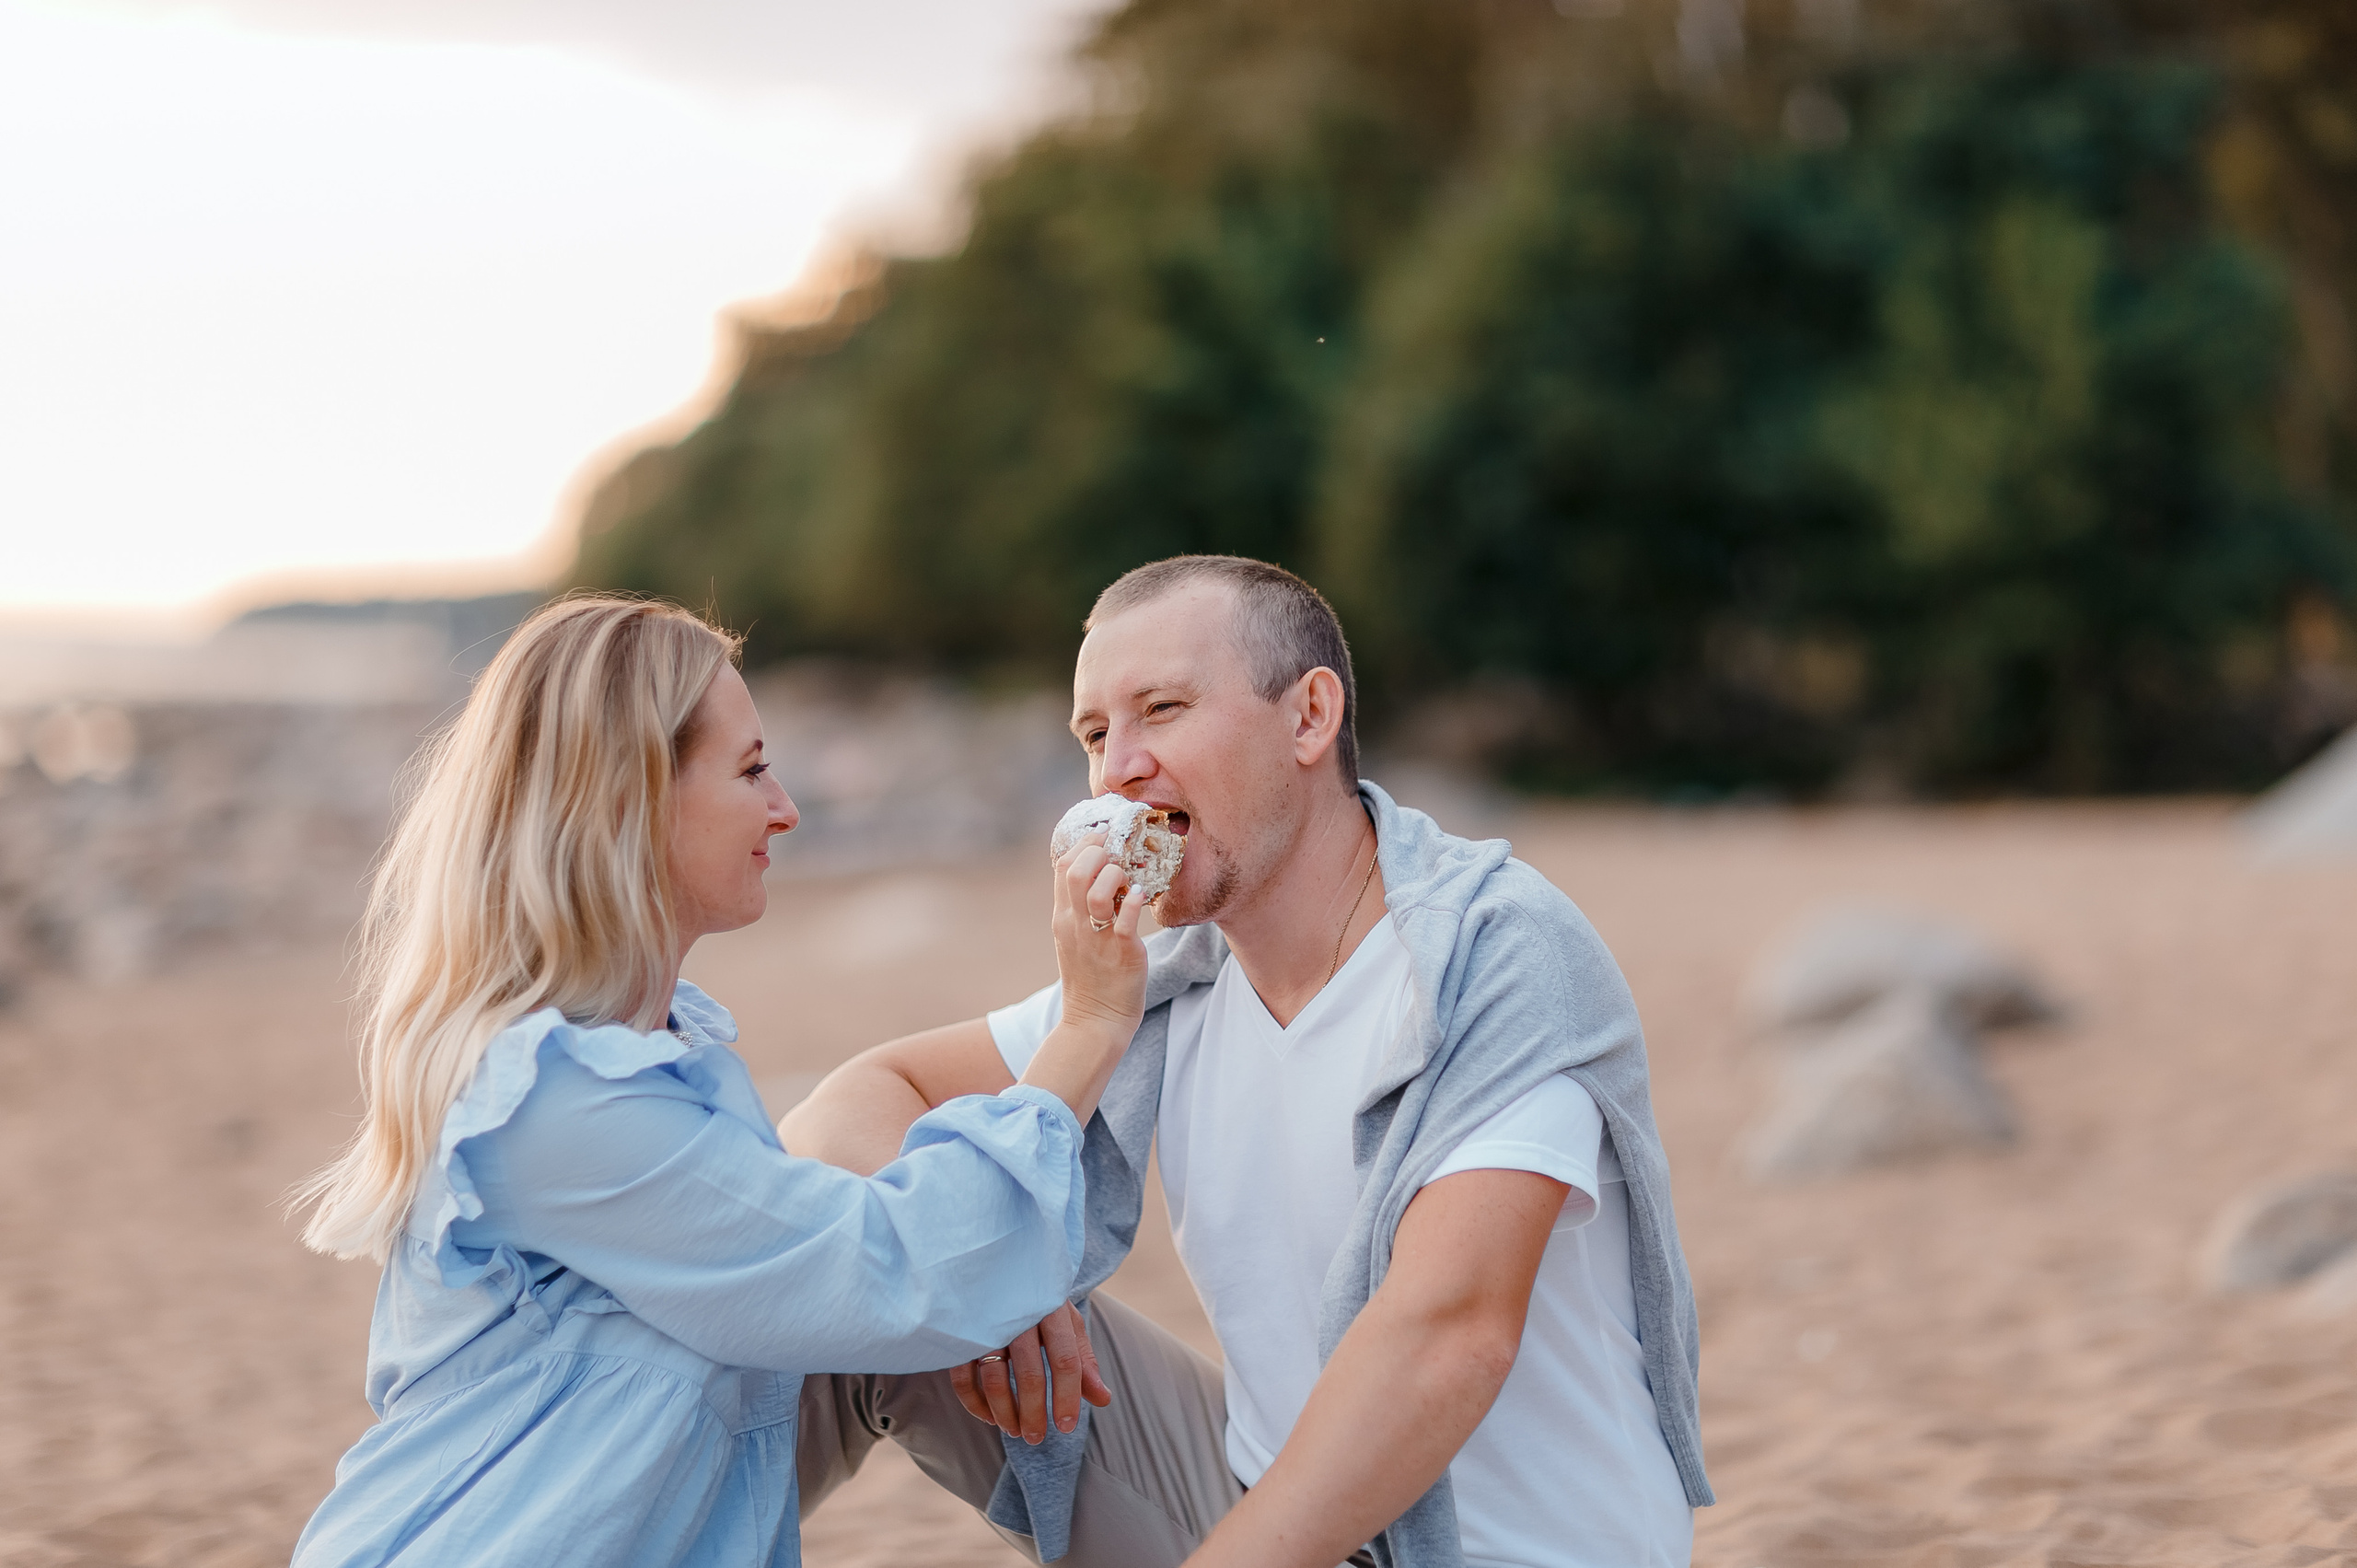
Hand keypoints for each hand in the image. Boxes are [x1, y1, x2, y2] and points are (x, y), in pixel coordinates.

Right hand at [950, 1301, 1111, 1443]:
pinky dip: (975, 1403)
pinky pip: (962, 1377)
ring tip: (1015, 1431)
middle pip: (1030, 1374)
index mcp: (1052, 1309)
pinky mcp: (960, 1333)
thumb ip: (1083, 1361)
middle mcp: (1019, 1315)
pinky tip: (989, 1417)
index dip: (1067, 1397)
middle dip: (1034, 1414)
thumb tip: (1103, 1401)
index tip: (1066, 1427)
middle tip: (1037, 1438)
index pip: (1066, 1360)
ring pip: (994, 1379)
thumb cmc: (1038, 1300)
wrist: (998, 1261)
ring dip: (1005, 1413)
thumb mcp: (1065, 1321)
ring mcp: (986, 1323)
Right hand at [1051, 832, 1147, 1038]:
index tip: (1107, 837)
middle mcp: (1075, 924)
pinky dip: (1134, 902)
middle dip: (1100, 852)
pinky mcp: (1122, 953)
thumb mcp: (1075, 937)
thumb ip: (1082, 906)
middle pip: (1075, 870)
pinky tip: (1142, 897)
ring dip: (1117, 876)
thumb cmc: (1092, 977)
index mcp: (1063, 917)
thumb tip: (1102, 875)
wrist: (1095, 1022)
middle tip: (1121, 852)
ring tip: (1129, 881)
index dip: (1085, 843)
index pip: (1062, 866)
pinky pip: (1125, 920)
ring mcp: (1096, 938)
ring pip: (1096, 891)